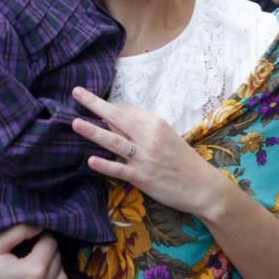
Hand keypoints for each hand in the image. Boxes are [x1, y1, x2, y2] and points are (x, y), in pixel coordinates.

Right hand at [0, 224, 78, 278]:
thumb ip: (19, 231)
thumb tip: (40, 225)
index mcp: (33, 269)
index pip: (50, 244)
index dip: (43, 237)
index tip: (36, 237)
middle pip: (57, 261)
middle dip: (48, 252)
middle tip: (35, 251)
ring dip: (56, 269)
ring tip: (43, 266)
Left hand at [71, 86, 229, 217]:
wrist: (202, 186)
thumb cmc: (183, 159)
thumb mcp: (166, 135)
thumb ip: (143, 127)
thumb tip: (118, 116)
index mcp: (156, 123)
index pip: (127, 110)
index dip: (110, 107)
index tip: (97, 105)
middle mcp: (149, 138)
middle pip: (118, 118)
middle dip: (95, 104)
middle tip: (76, 92)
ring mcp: (144, 158)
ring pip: (115, 141)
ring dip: (94, 132)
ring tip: (76, 123)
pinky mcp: (142, 177)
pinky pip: (120, 169)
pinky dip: (105, 165)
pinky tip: (90, 160)